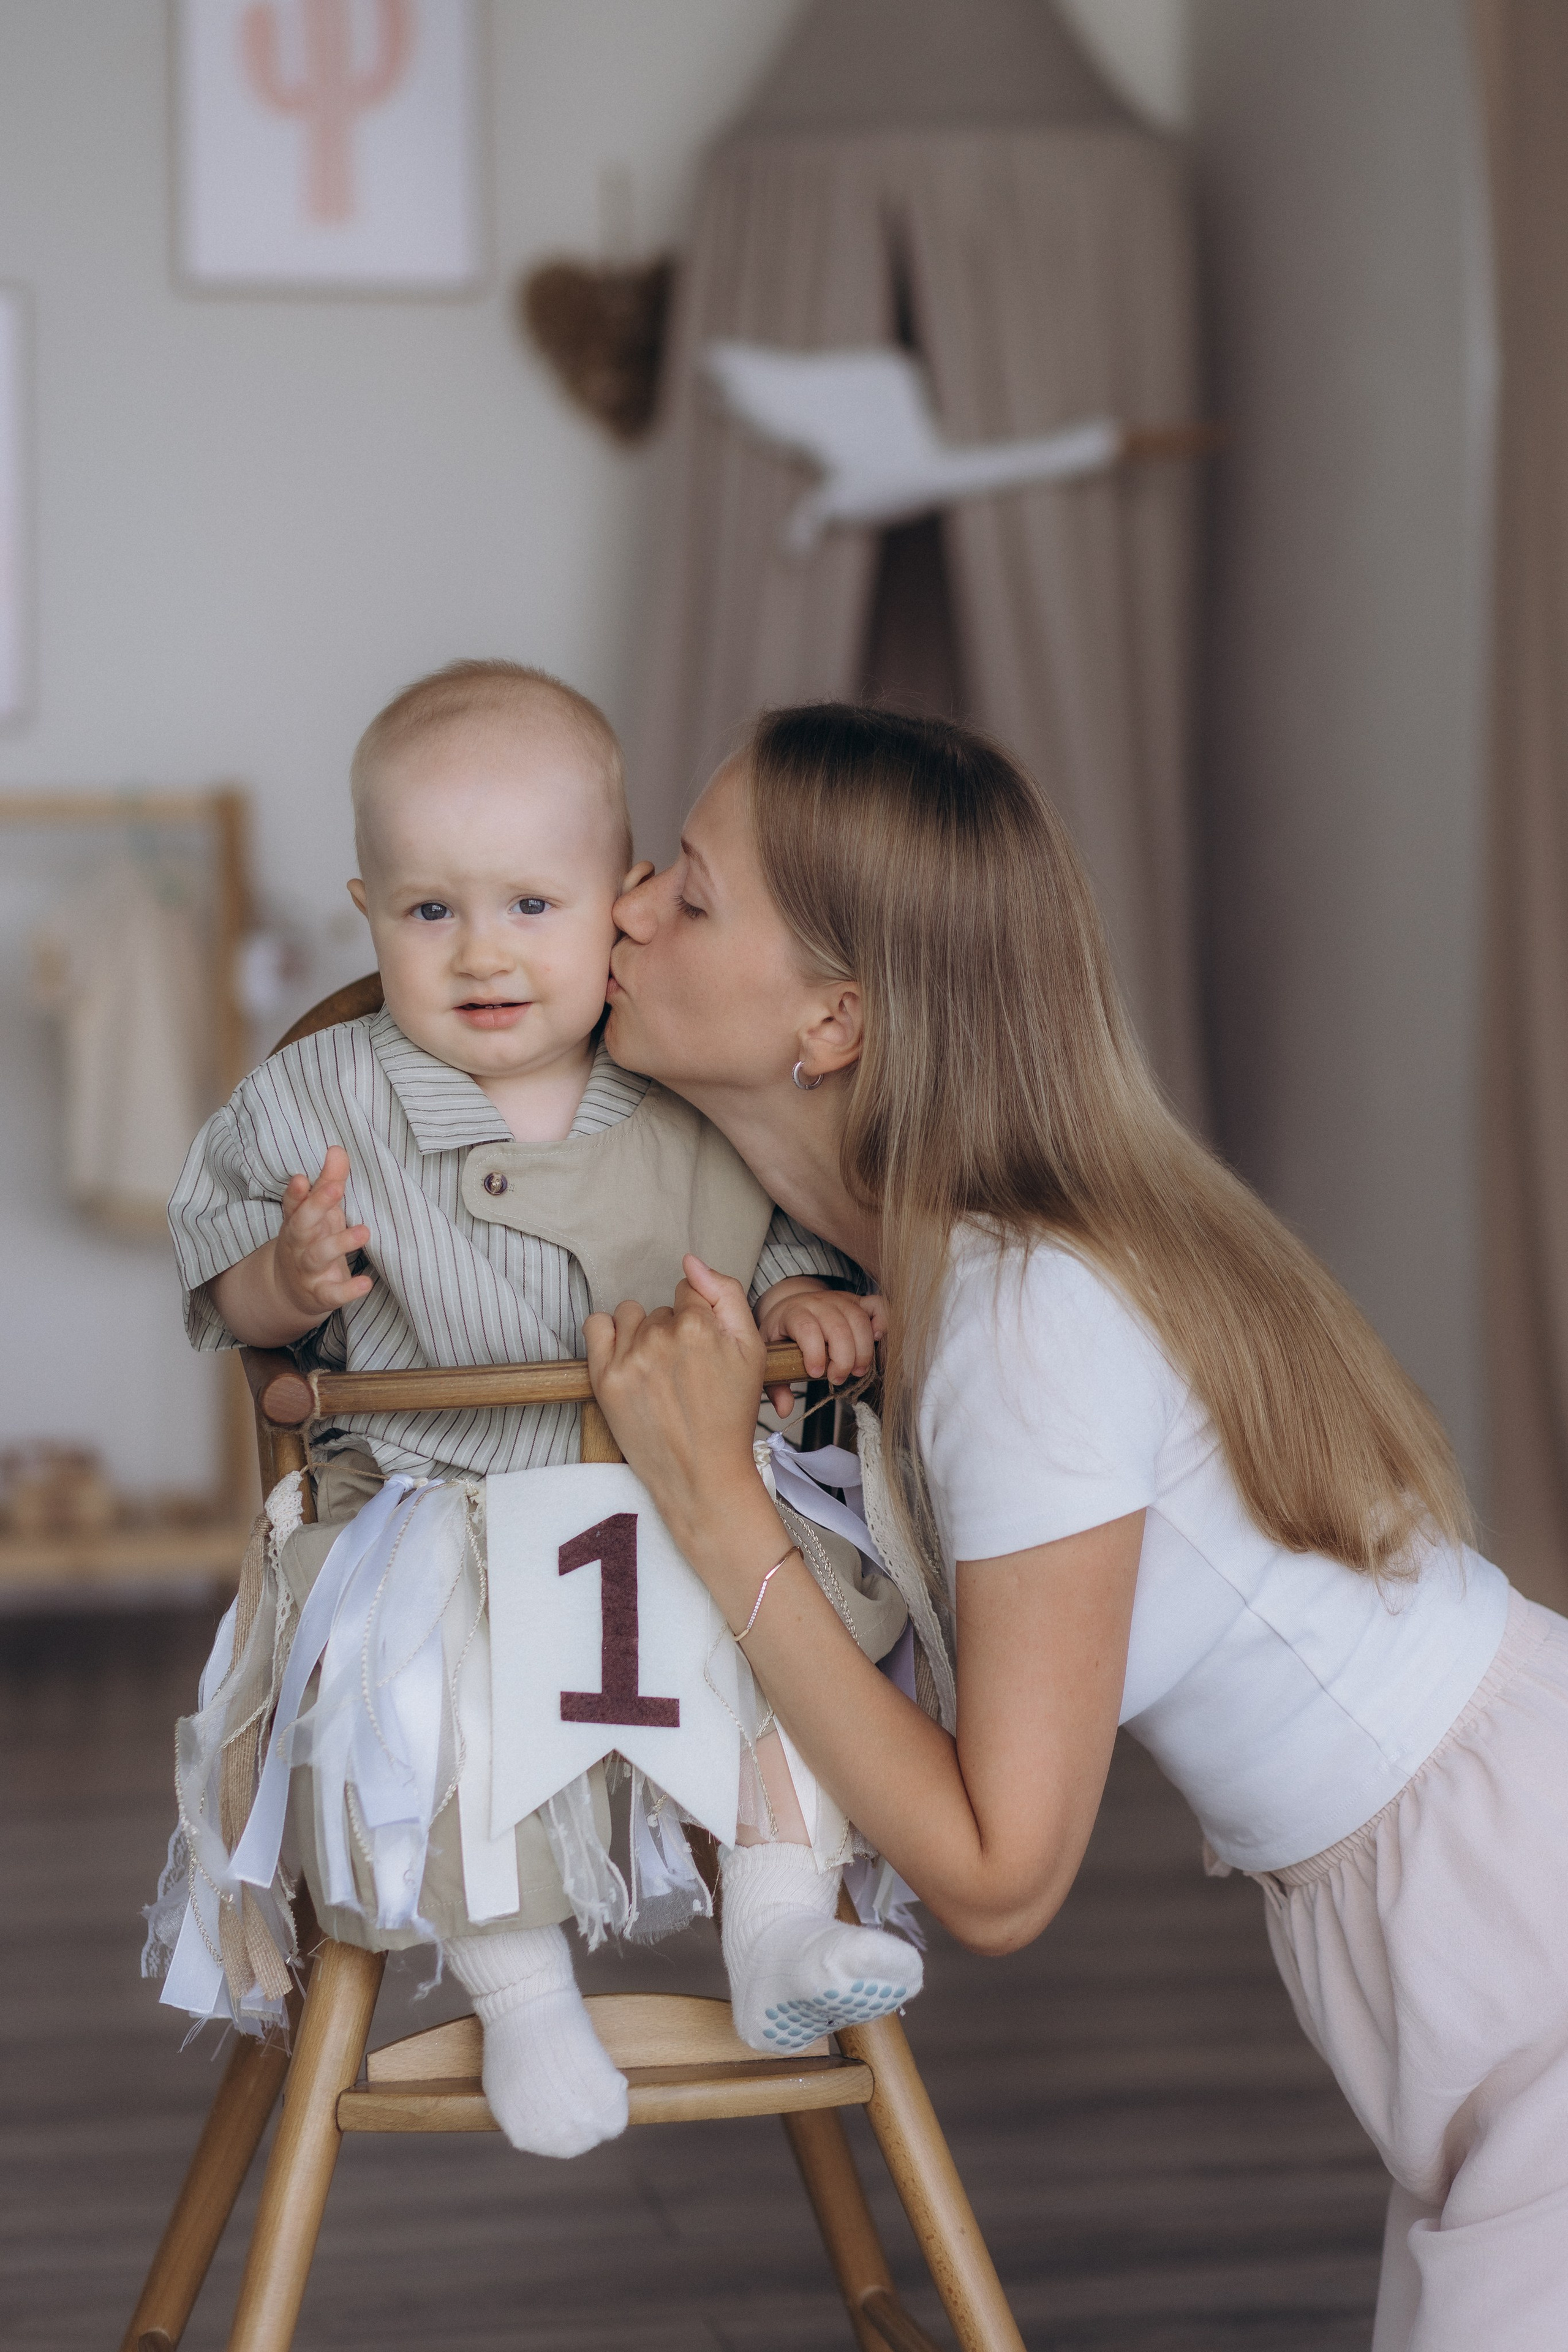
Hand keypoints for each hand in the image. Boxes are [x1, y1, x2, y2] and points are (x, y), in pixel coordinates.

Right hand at [272, 1146, 372, 1321]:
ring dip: (339, 1243)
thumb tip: (337, 1149)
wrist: (289, 1292)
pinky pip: (332, 1293)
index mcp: (297, 1221)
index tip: (300, 1177)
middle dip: (316, 1206)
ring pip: (317, 1256)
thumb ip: (329, 1181)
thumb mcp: (319, 1213)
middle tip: (335, 1187)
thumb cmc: (311, 1241)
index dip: (296, 1192)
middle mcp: (298, 1244)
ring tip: (364, 1231)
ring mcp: (307, 1270)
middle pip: (302, 1224)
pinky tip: (366, 1284)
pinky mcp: (319, 1293)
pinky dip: (348, 1290)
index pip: (293, 1204)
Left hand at [585, 1256, 790, 1608]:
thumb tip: (691, 1260)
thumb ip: (726, 1295)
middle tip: (686, 1371)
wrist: (704, 1474)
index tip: (703, 1348)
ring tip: (659, 1369)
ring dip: (643, 1333)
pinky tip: (627, 1358)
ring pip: (632, 1315)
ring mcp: (630, 1358)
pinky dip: (609, 1335)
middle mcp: (662, 1336)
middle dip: (674, 1331)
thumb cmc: (731, 1415)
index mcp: (701, 1325)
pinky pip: (596, 1326)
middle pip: (662, 1309)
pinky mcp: (605, 1379)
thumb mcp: (752, 1351)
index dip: (699, 1319)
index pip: (690, 1291)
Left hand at [754, 1278, 885, 1415]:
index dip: (814, 1352)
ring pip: (858, 1320)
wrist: (791, 1306)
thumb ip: (776, 1384)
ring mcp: (840, 1300)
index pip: (806, 1327)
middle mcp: (818, 1303)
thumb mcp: (770, 1355)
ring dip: (863, 1350)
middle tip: (838, 1379)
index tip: (815, 1373)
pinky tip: (877, 1339)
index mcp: (793, 1313)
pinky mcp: (857, 1302)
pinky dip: (882, 1321)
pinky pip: (876, 1305)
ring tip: (857, 1371)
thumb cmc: (782, 1333)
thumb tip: (785, 1410)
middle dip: (842, 1359)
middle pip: (837, 1328)